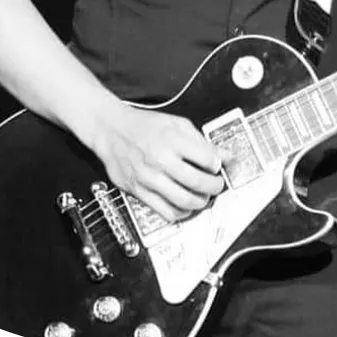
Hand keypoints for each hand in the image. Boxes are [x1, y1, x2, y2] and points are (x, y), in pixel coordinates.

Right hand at [90, 103, 224, 222]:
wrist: (111, 130)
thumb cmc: (144, 126)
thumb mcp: (177, 124)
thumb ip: (201, 141)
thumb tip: (224, 156)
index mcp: (172, 140)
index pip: (207, 159)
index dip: (219, 165)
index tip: (219, 166)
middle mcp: (160, 160)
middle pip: (199, 182)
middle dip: (215, 186)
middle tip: (217, 185)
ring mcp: (149, 178)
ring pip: (184, 200)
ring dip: (201, 202)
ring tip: (204, 196)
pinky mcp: (139, 191)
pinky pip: (165, 211)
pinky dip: (181, 213)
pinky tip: (186, 206)